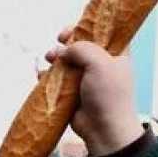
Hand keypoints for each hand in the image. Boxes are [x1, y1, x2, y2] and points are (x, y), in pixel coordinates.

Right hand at [43, 28, 140, 156]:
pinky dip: (47, 75)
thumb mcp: (100, 63)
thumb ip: (82, 49)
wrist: (104, 130)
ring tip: (49, 59)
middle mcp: (101, 64)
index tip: (75, 27)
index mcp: (116, 54)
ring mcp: (85, 78)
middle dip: (67, 41)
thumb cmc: (109, 95)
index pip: (104, 32)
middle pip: (81, 44)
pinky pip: (57, 79)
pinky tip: (42, 74)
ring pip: (66, 61)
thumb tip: (64, 50)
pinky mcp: (72, 92)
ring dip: (55, 57)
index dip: (89, 26)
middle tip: (59, 39)